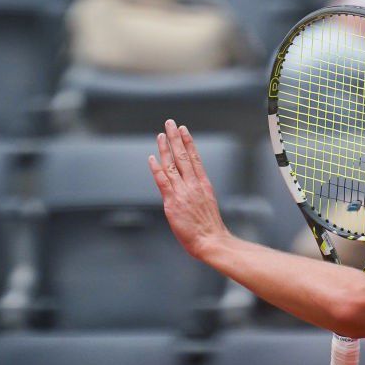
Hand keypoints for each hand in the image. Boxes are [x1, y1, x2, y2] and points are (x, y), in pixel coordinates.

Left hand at [148, 119, 229, 259]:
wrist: (211, 241)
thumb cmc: (210, 229)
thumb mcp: (207, 205)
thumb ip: (197, 194)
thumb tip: (190, 190)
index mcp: (204, 185)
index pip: (195, 158)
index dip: (188, 143)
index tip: (184, 130)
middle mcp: (193, 185)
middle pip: (183, 156)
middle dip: (176, 138)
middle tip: (171, 124)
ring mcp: (183, 192)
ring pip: (172, 165)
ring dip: (165, 148)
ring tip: (161, 134)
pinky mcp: (173, 202)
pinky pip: (163, 181)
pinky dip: (157, 168)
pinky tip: (152, 158)